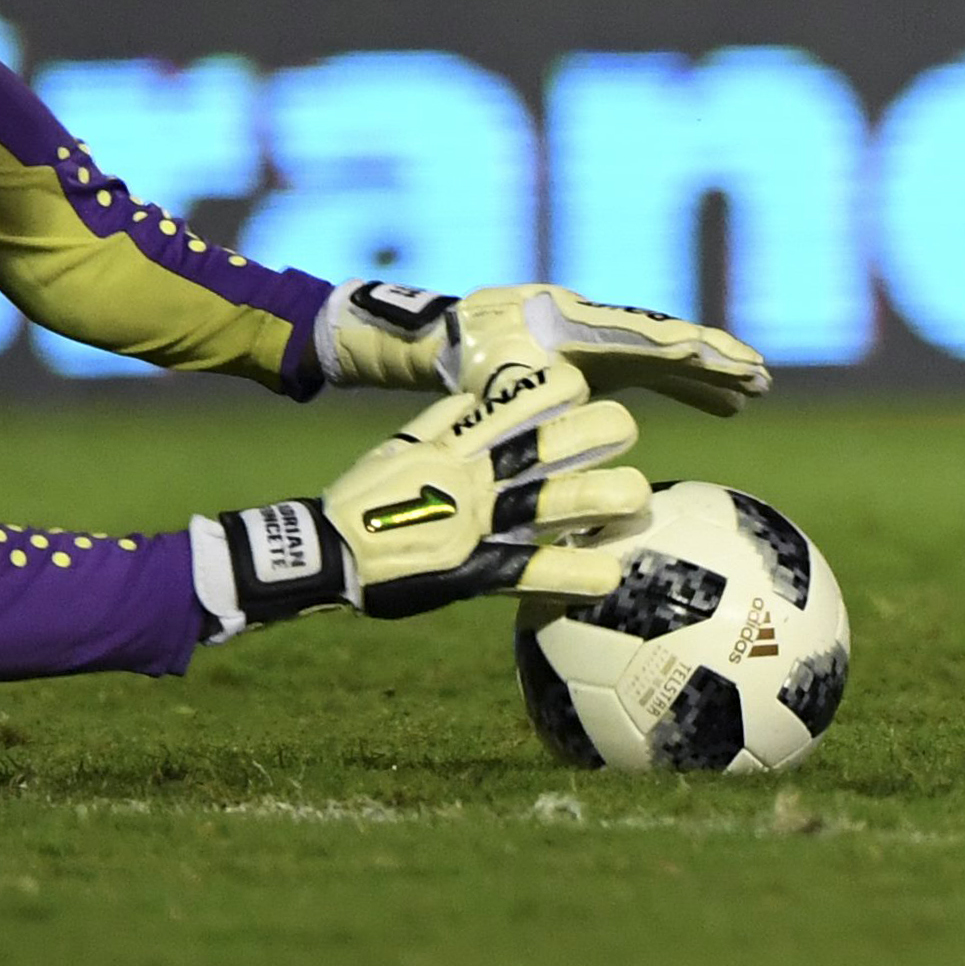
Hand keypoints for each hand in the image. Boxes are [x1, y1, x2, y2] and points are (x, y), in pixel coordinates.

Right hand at [208, 360, 653, 628]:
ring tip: (640, 495)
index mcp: (455, 442)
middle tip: (627, 428)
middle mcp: (473, 476)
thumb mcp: (402, 445)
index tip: (580, 387)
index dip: (554, 391)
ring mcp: (474, 522)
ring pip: (548, 503)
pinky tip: (609, 577)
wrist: (324, 551)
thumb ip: (443, 422)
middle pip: (546, 445)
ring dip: (599, 497)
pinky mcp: (471, 570)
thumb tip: (475, 397)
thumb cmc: (364, 499)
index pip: (515, 401)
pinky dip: (571, 574)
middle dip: (594, 434)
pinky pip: (529, 571)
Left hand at [325, 278, 773, 412]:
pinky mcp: (612, 362)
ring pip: (676, 356)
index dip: (681, 348)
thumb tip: (570, 406)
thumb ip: (527, 391)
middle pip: (671, 339)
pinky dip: (695, 388)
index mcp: (581, 327)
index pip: (641, 337)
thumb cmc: (472, 357)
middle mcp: (606, 329)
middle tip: (760, 374)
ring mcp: (612, 344)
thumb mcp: (493, 376)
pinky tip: (726, 409)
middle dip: (716, 355)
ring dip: (717, 373)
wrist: (459, 335)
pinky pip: (663, 373)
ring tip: (760, 390)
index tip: (717, 356)